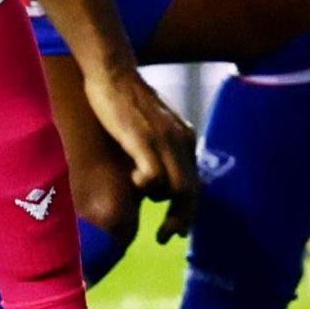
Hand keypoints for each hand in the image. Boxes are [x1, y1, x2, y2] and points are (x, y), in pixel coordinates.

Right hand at [85, 61, 199, 243]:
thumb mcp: (152, 127)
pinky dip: (146, 186)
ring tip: (149, 214)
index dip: (189, 210)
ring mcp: (164, 140)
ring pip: (177, 189)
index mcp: (185, 139)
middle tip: (166, 236)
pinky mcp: (143, 139)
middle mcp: (181, 141)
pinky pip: (154, 176)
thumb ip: (160, 149)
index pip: (195, 183)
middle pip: (191, 191)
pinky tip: (132, 181)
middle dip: (182, 220)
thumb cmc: (125, 100)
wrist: (113, 71)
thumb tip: (157, 181)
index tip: (176, 230)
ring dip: (165, 207)